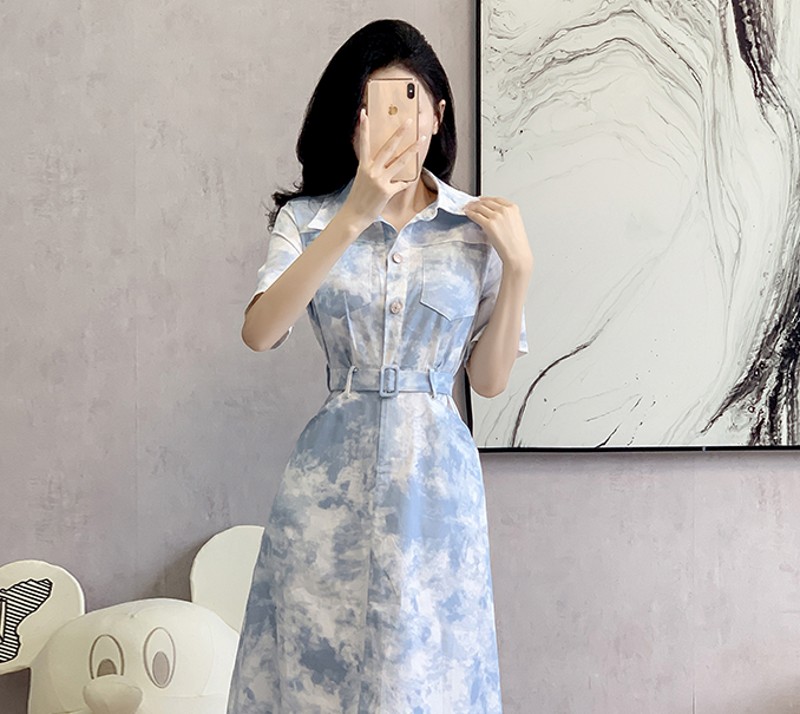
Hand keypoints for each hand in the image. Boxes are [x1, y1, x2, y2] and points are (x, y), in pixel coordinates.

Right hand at [341, 109, 426, 228]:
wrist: (355, 215)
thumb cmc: (358, 197)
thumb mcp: (362, 179)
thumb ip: (372, 168)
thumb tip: (386, 161)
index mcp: (363, 166)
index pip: (364, 143)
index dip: (364, 128)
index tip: (365, 114)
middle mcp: (372, 171)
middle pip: (388, 148)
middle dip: (399, 133)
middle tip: (408, 122)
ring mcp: (380, 181)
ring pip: (400, 162)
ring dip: (412, 150)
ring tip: (421, 141)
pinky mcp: (388, 191)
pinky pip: (401, 184)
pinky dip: (405, 182)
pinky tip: (410, 180)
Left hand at [463, 196, 533, 274]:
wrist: (517, 253)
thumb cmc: (516, 243)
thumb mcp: (515, 223)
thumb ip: (505, 216)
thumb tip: (492, 214)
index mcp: (513, 208)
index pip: (496, 199)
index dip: (486, 199)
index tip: (480, 200)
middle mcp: (504, 210)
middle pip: (486, 202)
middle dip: (477, 202)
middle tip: (470, 204)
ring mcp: (496, 216)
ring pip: (480, 207)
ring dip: (471, 207)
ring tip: (467, 208)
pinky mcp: (488, 224)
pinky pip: (475, 215)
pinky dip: (469, 213)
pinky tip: (467, 213)